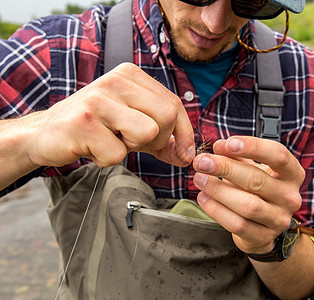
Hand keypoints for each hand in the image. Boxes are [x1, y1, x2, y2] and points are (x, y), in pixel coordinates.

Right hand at [26, 63, 194, 167]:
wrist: (45, 134)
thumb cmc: (95, 129)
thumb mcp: (133, 128)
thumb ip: (163, 139)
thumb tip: (187, 156)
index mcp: (130, 76)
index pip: (174, 104)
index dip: (185, 133)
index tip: (185, 154)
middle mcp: (116, 80)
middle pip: (166, 117)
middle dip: (158, 142)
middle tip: (132, 143)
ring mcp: (98, 98)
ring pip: (147, 132)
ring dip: (131, 148)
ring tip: (110, 141)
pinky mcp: (84, 121)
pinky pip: (118, 153)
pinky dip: (107, 159)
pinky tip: (91, 148)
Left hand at [192, 136, 304, 253]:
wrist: (262, 226)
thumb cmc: (256, 189)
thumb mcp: (252, 167)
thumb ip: (237, 155)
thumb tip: (219, 146)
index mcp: (292, 173)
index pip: (278, 155)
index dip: (253, 147)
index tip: (227, 143)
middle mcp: (290, 197)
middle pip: (257, 180)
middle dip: (225, 168)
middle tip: (201, 162)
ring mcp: (278, 219)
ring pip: (248, 205)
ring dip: (218, 190)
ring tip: (199, 179)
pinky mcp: (263, 237)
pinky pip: (238, 224)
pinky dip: (217, 210)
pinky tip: (203, 198)